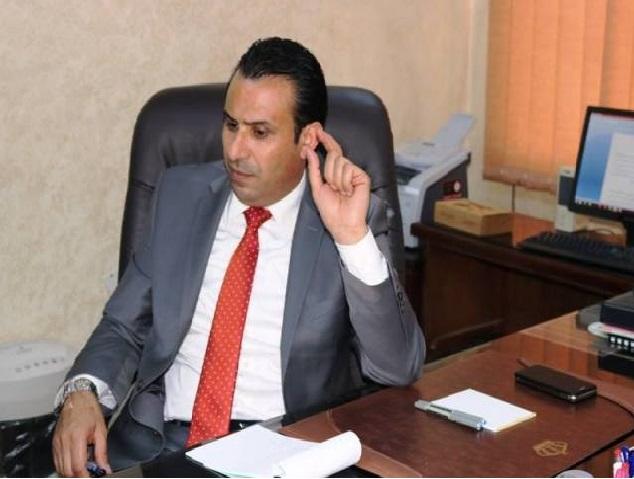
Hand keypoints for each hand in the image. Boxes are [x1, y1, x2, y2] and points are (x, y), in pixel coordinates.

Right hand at [53, 391, 110, 476]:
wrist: (77, 399)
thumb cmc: (90, 412)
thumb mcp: (101, 431)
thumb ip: (102, 452)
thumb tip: (104, 468)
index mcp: (77, 438)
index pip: (77, 466)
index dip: (84, 476)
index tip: (92, 477)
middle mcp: (64, 442)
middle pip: (66, 470)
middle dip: (78, 476)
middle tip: (89, 474)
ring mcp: (57, 443)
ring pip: (60, 468)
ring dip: (71, 473)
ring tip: (83, 470)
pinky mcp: (54, 443)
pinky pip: (57, 461)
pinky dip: (64, 466)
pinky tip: (74, 463)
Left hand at [305, 126, 369, 243]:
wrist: (343, 224)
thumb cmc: (331, 210)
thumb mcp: (317, 187)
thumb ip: (313, 168)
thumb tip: (309, 150)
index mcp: (335, 172)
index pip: (331, 152)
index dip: (325, 141)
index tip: (317, 130)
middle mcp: (346, 169)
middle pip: (334, 155)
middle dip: (328, 171)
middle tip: (333, 188)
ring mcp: (355, 172)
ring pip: (340, 162)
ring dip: (336, 180)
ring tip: (341, 192)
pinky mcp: (362, 176)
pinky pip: (348, 169)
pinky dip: (345, 182)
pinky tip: (349, 192)